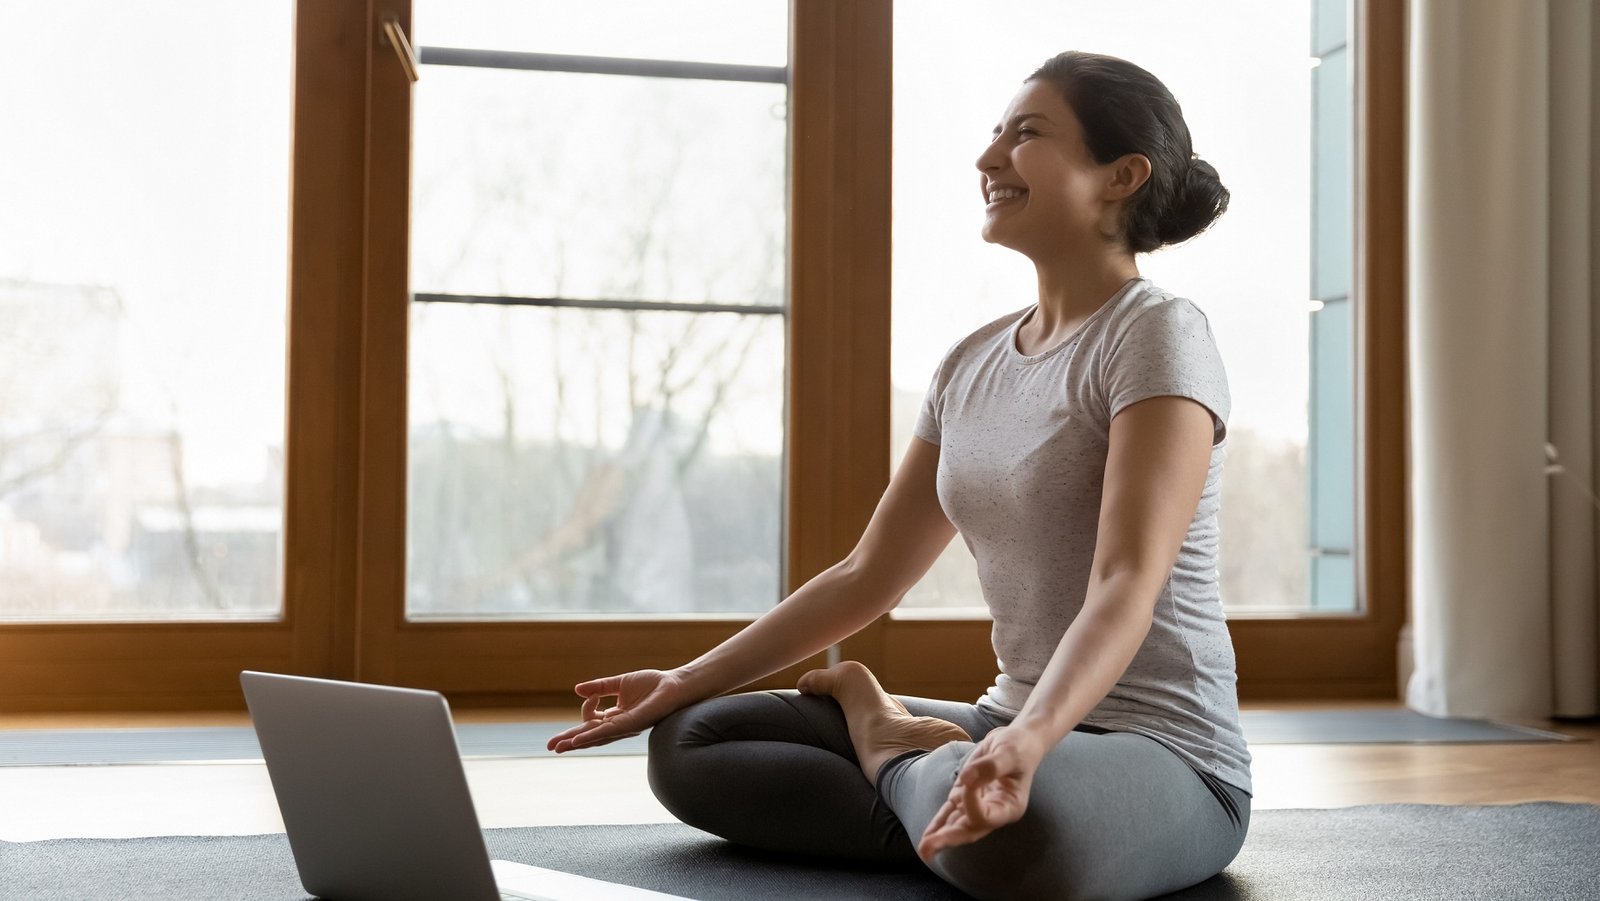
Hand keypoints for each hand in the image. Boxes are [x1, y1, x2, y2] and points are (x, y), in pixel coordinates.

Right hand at [544, 669, 690, 752]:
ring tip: (558, 748)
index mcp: (616, 716)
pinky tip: (578, 740)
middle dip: (569, 741)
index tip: (590, 693)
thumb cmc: (653, 685)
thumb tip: (577, 690)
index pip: (592, 720)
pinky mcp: (631, 724)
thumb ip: (600, 687)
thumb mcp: (620, 683)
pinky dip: (591, 735)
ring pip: (595, 737)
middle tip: (550, 747)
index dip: (585, 708)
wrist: (675, 685)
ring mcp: (624, 727)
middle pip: (589, 735)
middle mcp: (619, 725)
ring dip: (576, 742)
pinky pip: (607, 731)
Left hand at [917, 725, 1047, 860]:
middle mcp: (994, 812)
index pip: (985, 815)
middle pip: (970, 830)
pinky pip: (950, 812)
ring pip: (957, 825)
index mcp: (1010, 806)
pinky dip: (939, 822)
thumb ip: (990, 767)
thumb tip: (967, 778)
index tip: (968, 781)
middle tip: (927, 849)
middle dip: (948, 838)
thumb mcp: (1009, 753)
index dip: (971, 803)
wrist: (1016, 741)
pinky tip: (927, 836)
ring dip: (939, 836)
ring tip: (923, 851)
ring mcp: (978, 805)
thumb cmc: (1018, 747)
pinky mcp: (965, 796)